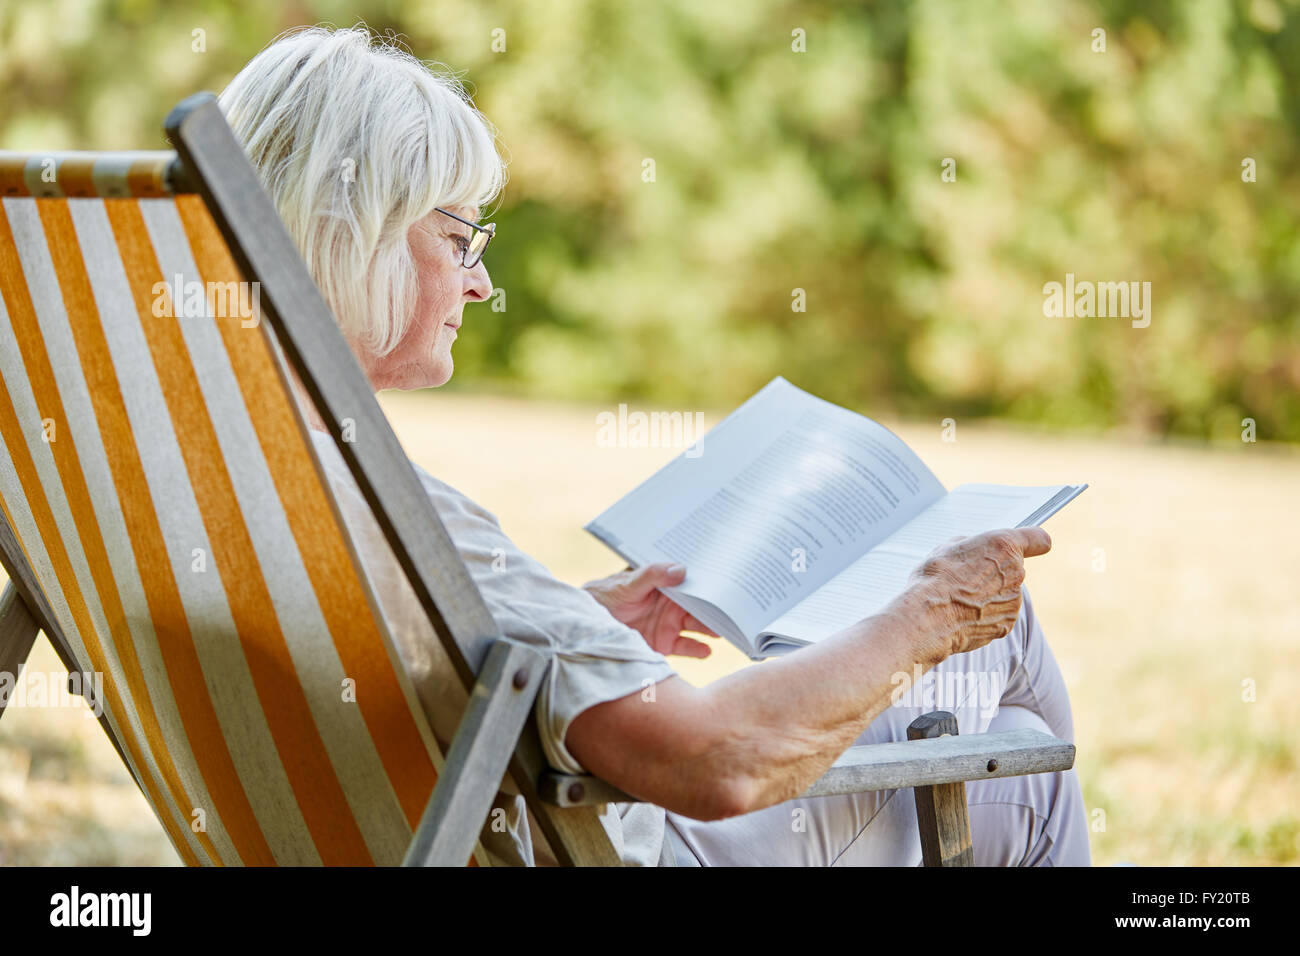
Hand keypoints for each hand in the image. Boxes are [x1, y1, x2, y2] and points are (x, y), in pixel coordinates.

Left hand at [583, 563, 718, 657]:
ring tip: (726, 632)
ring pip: (699, 626)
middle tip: (737, 612)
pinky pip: (687, 647)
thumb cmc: (606, 597)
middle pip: (702, 607)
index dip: (712, 584)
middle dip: (719, 609)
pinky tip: (707, 650)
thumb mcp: (627, 583)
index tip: (731, 585)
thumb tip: (681, 569)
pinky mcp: (666, 644)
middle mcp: (673, 605)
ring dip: (713, 629)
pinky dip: (698, 650)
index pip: (695, 584)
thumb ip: (652, 575)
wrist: (589, 626)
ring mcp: (670, 625)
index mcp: (668, 586)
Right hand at [905, 528, 1051, 660]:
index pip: (1038, 539)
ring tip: (961, 599)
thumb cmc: (935, 579)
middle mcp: (1016, 572)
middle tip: (967, 578)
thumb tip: (973, 551)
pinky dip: (985, 615)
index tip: (1031, 546)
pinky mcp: (1007, 624)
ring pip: (1005, 594)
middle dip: (994, 572)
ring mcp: (1014, 600)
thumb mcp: (947, 548)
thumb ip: (971, 546)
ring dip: (989, 595)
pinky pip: (999, 615)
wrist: (929, 616)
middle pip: (1013, 569)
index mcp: (1004, 546)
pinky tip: (964, 615)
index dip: (1033, 543)